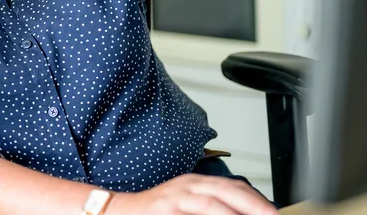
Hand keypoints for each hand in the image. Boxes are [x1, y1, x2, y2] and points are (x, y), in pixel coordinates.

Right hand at [105, 174, 277, 214]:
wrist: (119, 210)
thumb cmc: (156, 211)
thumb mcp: (187, 205)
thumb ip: (211, 207)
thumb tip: (242, 212)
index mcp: (197, 183)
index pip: (234, 187)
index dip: (257, 200)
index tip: (276, 213)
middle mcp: (188, 185)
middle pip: (228, 190)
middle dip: (254, 205)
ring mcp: (176, 196)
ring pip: (212, 202)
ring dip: (235, 212)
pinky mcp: (165, 207)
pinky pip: (193, 213)